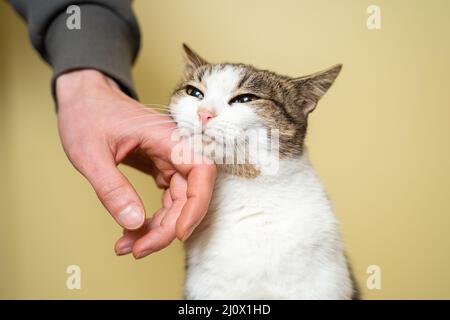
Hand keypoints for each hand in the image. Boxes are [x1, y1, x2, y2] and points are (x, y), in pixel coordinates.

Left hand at [56, 69, 215, 257]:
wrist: (84, 98)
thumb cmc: (87, 114)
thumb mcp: (91, 153)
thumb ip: (112, 188)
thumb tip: (134, 223)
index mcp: (166, 137)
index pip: (201, 170)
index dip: (197, 204)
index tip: (180, 232)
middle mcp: (174, 149)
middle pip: (188, 195)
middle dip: (167, 227)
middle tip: (137, 249)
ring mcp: (168, 159)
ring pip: (177, 202)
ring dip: (158, 228)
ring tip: (128, 246)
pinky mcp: (160, 167)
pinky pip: (165, 198)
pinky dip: (151, 218)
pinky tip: (131, 231)